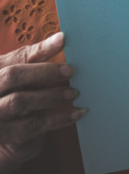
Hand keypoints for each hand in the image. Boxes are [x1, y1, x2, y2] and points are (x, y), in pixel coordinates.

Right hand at [0, 32, 82, 170]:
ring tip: (74, 93)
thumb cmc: (13, 94)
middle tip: (70, 71)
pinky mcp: (3, 135)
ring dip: (51, 96)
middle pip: (12, 76)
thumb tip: (61, 38)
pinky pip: (32, 126)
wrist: (4, 132)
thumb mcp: (18, 74)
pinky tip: (76, 113)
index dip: (39, 49)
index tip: (64, 41)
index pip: (14, 58)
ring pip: (20, 101)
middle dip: (43, 72)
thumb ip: (34, 56)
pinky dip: (57, 119)